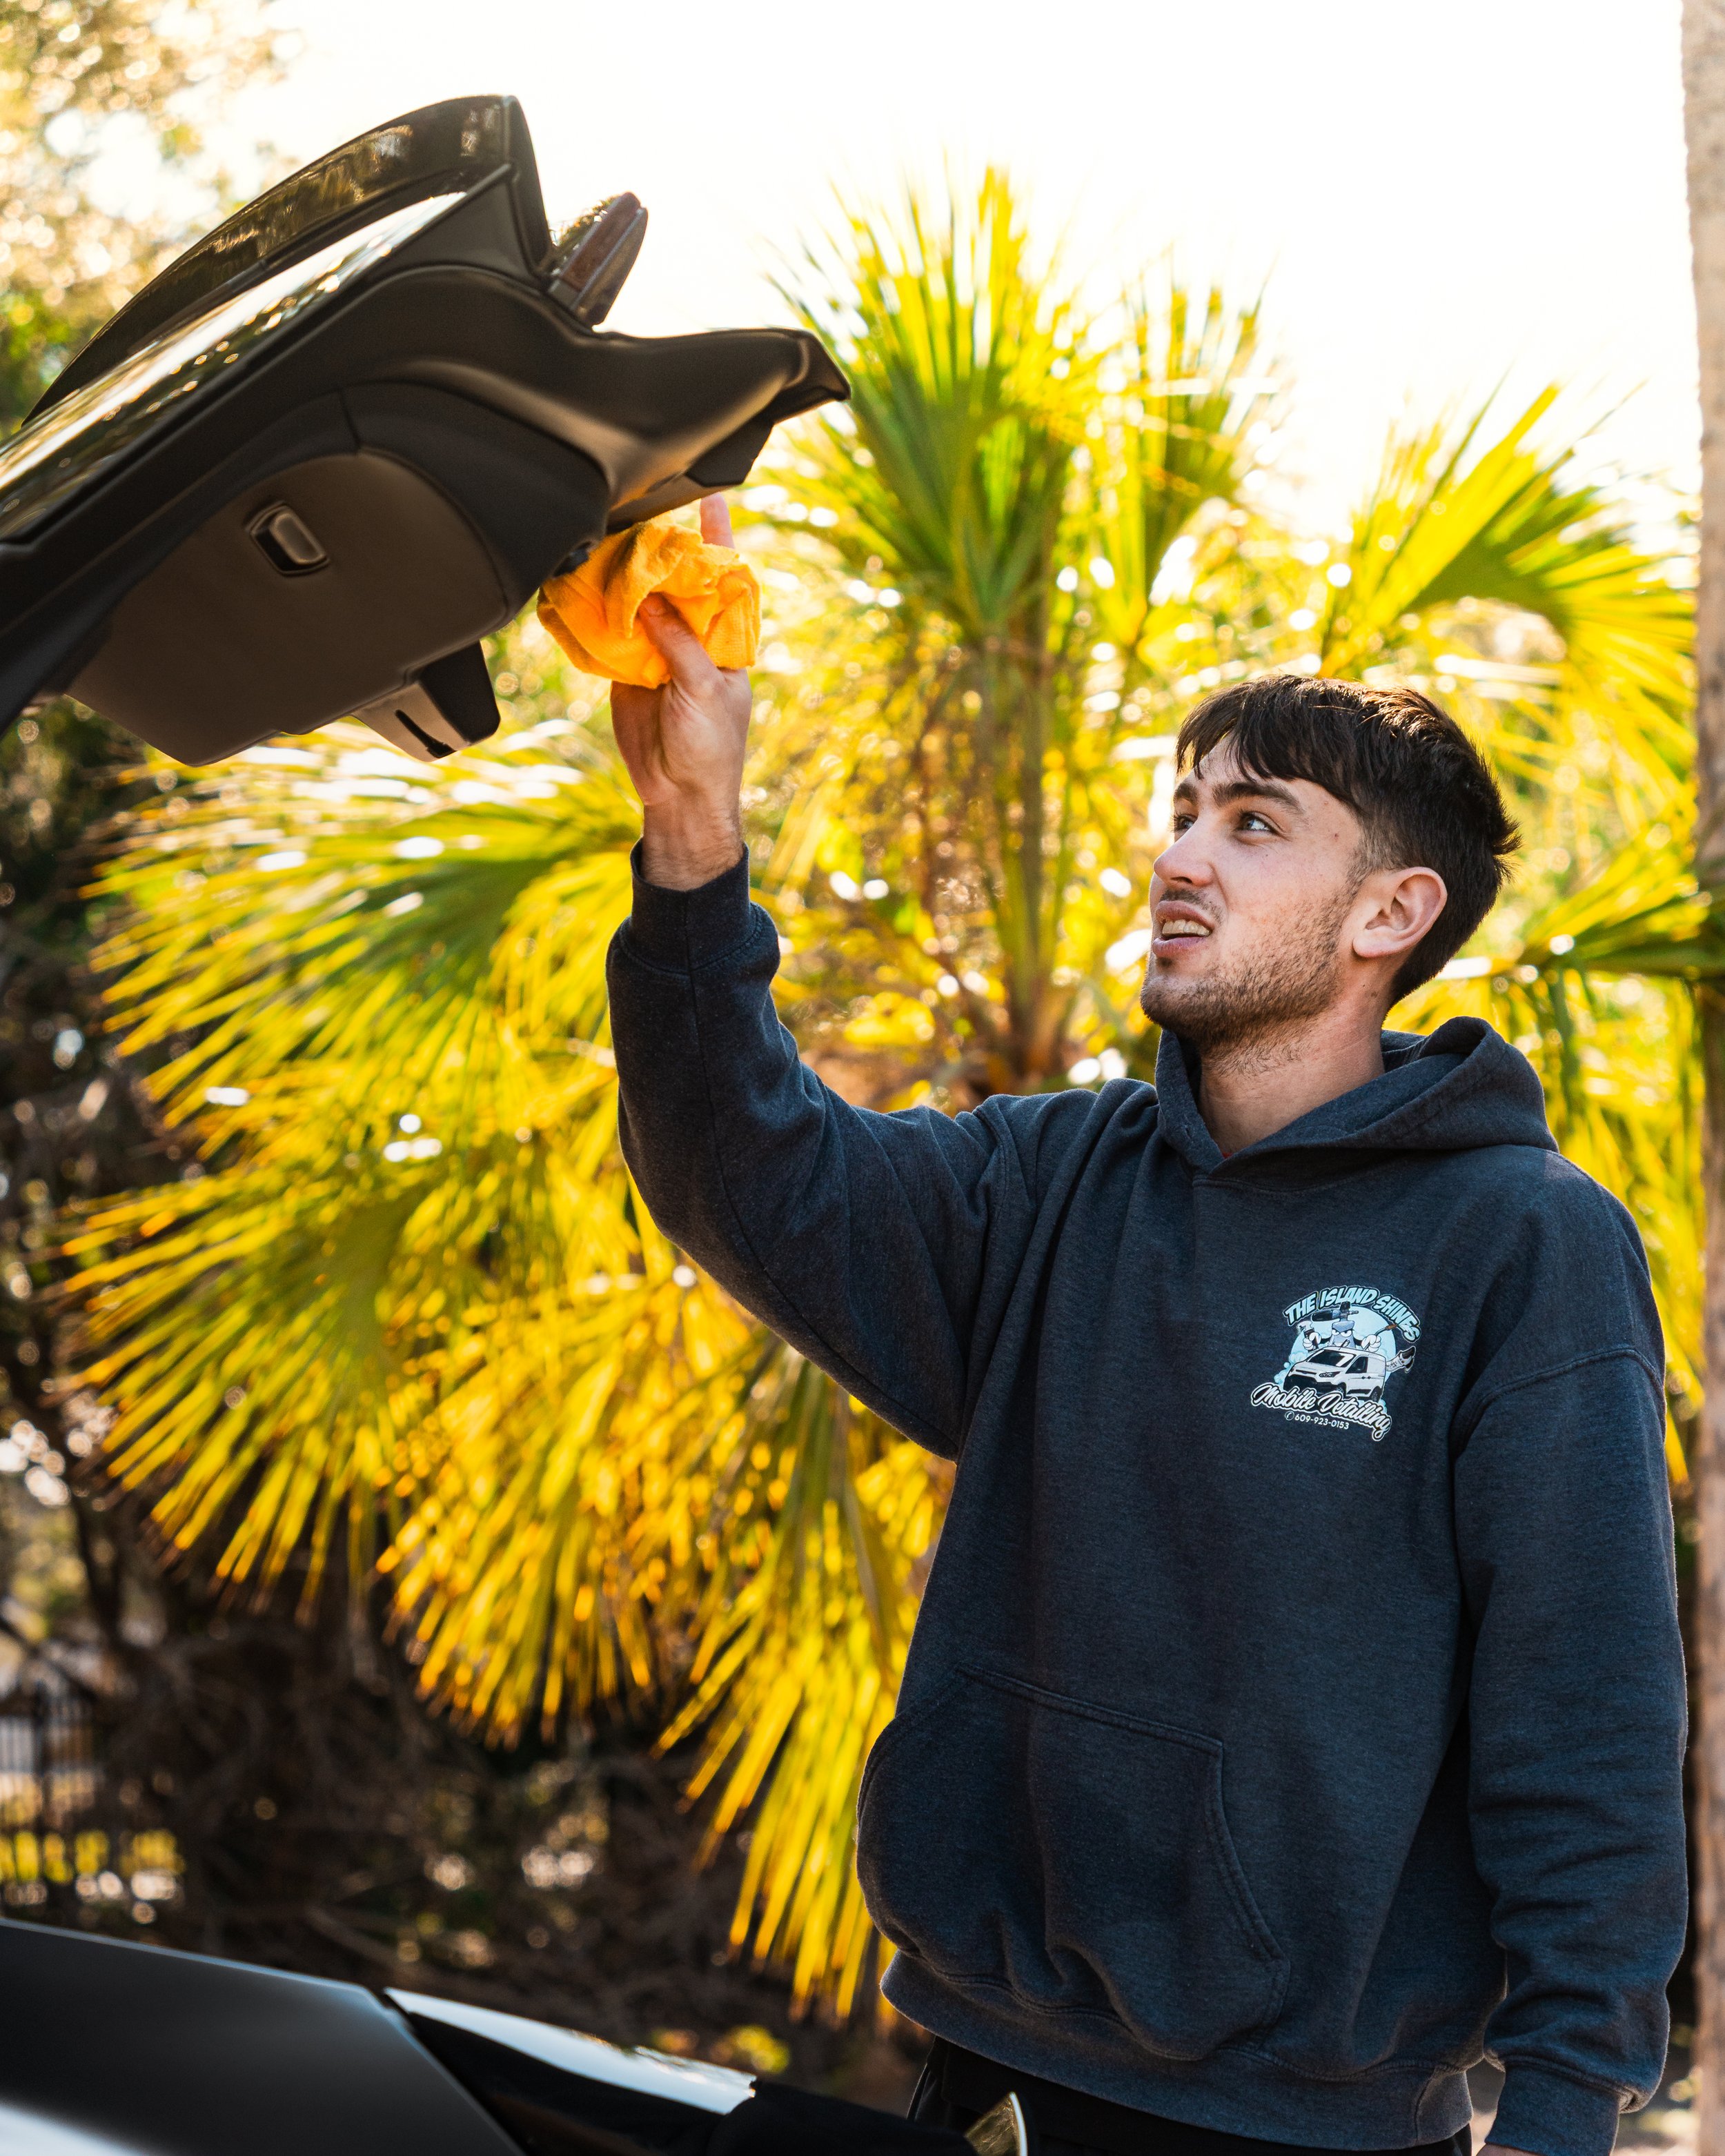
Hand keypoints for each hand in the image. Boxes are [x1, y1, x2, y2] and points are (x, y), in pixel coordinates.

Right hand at [610, 493, 752, 890]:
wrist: (679, 794)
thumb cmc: (710, 746)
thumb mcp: (703, 691)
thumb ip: (680, 644)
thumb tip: (652, 599)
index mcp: (724, 637)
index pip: (724, 576)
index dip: (718, 536)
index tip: (712, 493)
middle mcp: (692, 635)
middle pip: (675, 579)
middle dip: (659, 547)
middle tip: (638, 508)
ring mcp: (658, 648)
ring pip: (639, 601)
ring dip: (622, 575)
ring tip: (603, 535)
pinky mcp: (626, 667)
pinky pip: (611, 632)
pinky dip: (596, 612)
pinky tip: (580, 584)